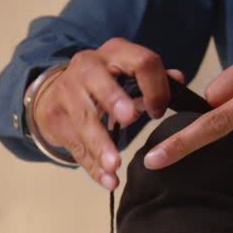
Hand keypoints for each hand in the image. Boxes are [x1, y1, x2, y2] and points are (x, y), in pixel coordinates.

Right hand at [30, 37, 184, 188]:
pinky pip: (75, 144)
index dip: (154, 87)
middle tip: (129, 121)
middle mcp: (88, 65)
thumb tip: (179, 79)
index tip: (158, 113)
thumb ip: (155, 80)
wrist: (57, 90)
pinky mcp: (54, 115)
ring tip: (115, 166)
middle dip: (115, 100)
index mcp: (116, 52)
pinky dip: (92, 165)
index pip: (141, 61)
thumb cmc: (106, 84)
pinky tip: (107, 179)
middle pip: (101, 82)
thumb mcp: (129, 76)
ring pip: (85, 118)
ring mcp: (67, 89)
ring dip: (100, 144)